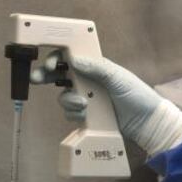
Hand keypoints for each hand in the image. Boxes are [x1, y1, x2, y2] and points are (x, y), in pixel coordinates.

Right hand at [31, 51, 181, 155]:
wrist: (146, 123)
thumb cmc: (137, 95)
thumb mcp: (118, 77)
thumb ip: (97, 67)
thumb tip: (74, 59)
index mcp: (95, 67)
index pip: (70, 57)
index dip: (57, 58)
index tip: (51, 64)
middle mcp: (88, 81)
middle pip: (60, 75)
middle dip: (46, 76)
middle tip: (36, 79)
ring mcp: (86, 98)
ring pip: (64, 95)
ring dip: (68, 99)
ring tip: (83, 104)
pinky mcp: (86, 115)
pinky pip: (70, 112)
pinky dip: (74, 113)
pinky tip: (85, 114)